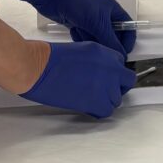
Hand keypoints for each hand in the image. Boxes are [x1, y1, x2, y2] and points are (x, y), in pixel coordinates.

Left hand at [19, 0, 136, 55]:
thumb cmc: (77, 2)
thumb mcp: (98, 23)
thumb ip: (111, 41)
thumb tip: (121, 55)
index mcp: (113, 10)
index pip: (127, 28)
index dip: (127, 42)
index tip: (122, 54)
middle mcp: (103, 15)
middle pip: (111, 36)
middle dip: (105, 42)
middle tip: (99, 47)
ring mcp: (90, 20)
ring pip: (96, 39)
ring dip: (90, 40)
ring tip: (83, 32)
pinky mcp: (78, 24)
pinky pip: (83, 37)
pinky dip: (79, 37)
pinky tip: (74, 30)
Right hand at [20, 41, 136, 119]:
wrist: (36, 68)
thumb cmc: (47, 58)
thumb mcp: (78, 50)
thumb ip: (94, 60)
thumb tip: (96, 71)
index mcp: (103, 52)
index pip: (120, 65)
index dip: (112, 73)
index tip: (105, 78)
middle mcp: (109, 68)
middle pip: (126, 81)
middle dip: (117, 86)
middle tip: (103, 90)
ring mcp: (104, 85)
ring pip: (116, 99)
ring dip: (105, 100)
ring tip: (89, 98)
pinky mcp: (96, 102)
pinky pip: (106, 111)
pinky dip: (98, 111)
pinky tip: (87, 107)